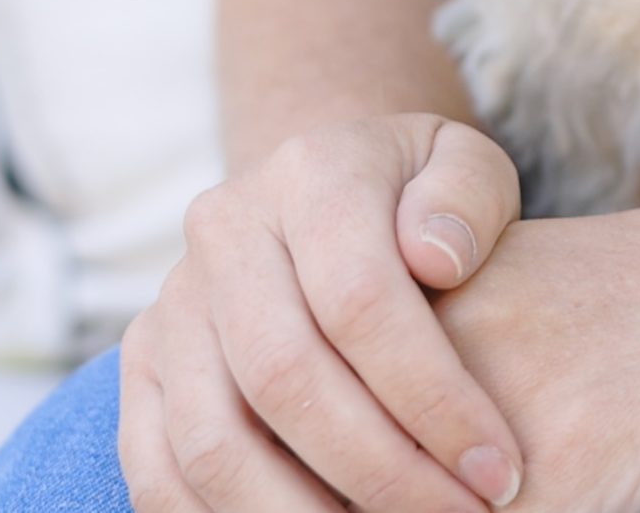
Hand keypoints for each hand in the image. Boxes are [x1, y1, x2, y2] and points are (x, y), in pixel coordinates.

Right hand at [119, 115, 527, 510]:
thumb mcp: (467, 168)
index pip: (361, 300)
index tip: (497, 469)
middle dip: (382, 470)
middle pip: (285, 379)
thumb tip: (438, 258)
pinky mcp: (142, 367)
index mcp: (309, 174)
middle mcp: (223, 231)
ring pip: (212, 440)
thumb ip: (467, 199)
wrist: (329, 189)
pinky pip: (157, 471)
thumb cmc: (421, 197)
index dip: (433, 399)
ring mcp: (171, 303)